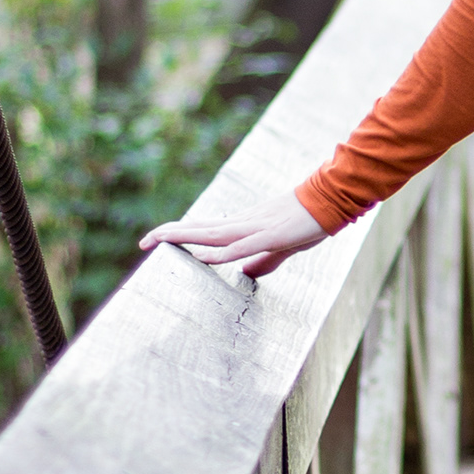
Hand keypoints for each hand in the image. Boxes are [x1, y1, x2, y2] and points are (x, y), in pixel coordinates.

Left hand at [140, 191, 327, 281]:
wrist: (332, 199)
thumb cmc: (309, 221)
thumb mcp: (282, 246)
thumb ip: (263, 260)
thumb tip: (247, 273)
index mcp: (245, 226)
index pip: (206, 230)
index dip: (181, 234)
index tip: (157, 240)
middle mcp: (244, 224)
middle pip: (200, 229)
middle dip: (171, 234)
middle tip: (142, 241)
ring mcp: (256, 228)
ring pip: (212, 234)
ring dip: (185, 238)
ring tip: (159, 241)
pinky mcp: (271, 235)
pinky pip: (240, 246)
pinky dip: (220, 253)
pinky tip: (202, 256)